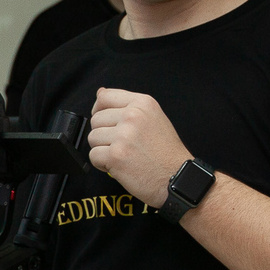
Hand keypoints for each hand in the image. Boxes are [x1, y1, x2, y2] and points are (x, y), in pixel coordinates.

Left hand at [86, 87, 190, 208]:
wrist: (177, 177)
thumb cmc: (165, 152)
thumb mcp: (153, 118)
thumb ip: (127, 106)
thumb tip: (100, 92)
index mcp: (142, 103)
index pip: (104, 97)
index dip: (99, 110)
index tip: (105, 122)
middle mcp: (132, 116)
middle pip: (96, 119)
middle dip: (103, 135)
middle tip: (121, 146)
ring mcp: (123, 135)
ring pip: (93, 138)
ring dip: (102, 150)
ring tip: (122, 156)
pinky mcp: (116, 155)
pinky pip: (93, 156)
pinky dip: (102, 164)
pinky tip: (119, 166)